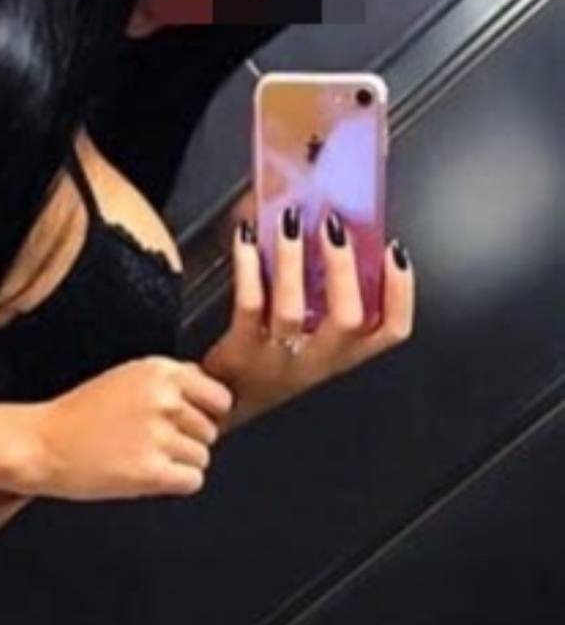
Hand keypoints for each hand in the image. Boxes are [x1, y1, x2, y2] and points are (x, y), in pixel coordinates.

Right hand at [27, 356, 234, 501]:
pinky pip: (192, 481)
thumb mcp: (126, 378)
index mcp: (159, 371)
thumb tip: (211, 394)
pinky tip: (146, 473)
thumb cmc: (79, 415)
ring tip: (142, 455)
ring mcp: (158, 436)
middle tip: (150, 440)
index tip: (185, 420)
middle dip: (187, 439)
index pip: (219, 397)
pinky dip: (174, 482)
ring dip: (178, 462)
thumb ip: (170, 382)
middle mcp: (163, 400)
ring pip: (202, 457)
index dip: (205, 413)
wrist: (41, 443)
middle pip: (211, 430)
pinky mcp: (151, 471)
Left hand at [200, 207, 414, 429]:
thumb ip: (326, 294)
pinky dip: (248, 266)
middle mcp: (317, 360)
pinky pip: (249, 303)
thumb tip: (327, 228)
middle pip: (348, 319)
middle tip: (334, 227)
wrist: (223, 400)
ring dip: (292, 260)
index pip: (391, 330)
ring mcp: (278, 358)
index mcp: (343, 354)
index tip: (395, 252)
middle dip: (345, 267)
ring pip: (293, 309)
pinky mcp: (241, 351)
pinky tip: (247, 239)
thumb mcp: (310, 336)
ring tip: (289, 223)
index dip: (401, 292)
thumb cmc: (269, 361)